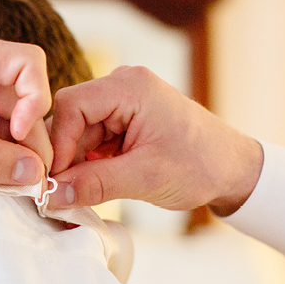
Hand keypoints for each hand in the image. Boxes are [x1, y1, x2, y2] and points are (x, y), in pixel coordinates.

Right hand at [47, 66, 262, 215]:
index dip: (58, 144)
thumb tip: (51, 195)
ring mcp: (121, 104)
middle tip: (57, 194)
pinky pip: (90, 141)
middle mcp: (121, 87)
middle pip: (70, 118)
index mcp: (130, 86)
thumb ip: (94, 184)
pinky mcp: (121, 122)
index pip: (71, 105)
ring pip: (77, 133)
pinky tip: (87, 188)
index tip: (54, 179)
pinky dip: (86, 166)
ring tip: (73, 196)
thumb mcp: (145, 178)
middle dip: (64, 157)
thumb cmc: (202, 165)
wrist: (233, 170)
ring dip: (74, 165)